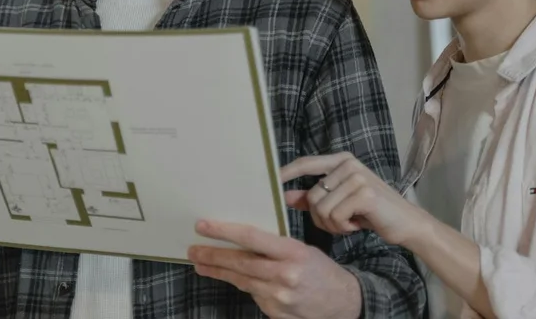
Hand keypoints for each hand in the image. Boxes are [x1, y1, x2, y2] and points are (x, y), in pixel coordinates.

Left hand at [188, 220, 360, 318]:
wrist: (342, 303)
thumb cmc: (322, 271)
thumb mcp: (303, 250)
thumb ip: (275, 247)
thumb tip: (242, 240)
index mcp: (293, 252)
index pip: (251, 237)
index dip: (224, 231)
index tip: (203, 226)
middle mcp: (284, 275)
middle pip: (239, 262)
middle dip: (212, 255)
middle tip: (193, 249)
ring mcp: (278, 297)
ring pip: (240, 280)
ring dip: (218, 271)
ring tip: (201, 263)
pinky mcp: (275, 312)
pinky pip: (253, 295)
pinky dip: (243, 285)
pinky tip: (234, 278)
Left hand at [281, 152, 422, 246]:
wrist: (406, 223)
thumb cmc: (370, 212)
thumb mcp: (340, 202)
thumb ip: (313, 197)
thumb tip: (286, 196)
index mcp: (341, 160)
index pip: (305, 163)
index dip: (285, 173)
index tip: (269, 183)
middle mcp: (348, 164)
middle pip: (313, 195)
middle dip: (321, 217)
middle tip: (340, 222)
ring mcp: (357, 177)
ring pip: (322, 208)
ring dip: (333, 224)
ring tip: (350, 222)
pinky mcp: (364, 193)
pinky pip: (335, 216)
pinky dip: (343, 227)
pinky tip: (358, 224)